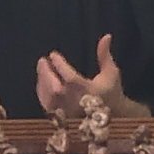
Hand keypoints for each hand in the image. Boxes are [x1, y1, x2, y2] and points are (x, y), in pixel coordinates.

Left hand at [35, 34, 150, 117]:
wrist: (111, 118)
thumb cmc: (110, 92)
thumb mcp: (111, 73)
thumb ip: (105, 55)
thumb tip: (106, 36)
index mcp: (89, 91)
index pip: (69, 77)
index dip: (59, 64)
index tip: (53, 54)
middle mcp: (76, 102)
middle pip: (55, 88)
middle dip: (46, 73)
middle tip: (42, 61)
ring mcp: (67, 111)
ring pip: (48, 96)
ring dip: (42, 81)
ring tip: (42, 67)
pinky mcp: (61, 118)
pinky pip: (46, 105)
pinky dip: (41, 92)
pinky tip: (41, 81)